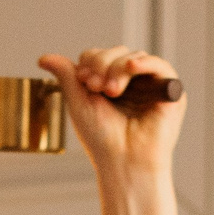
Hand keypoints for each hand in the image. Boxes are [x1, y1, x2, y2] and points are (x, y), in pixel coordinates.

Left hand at [37, 47, 183, 180]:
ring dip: (117, 68)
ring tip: (110, 91)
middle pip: (117, 52)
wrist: (123, 162)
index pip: (101, 55)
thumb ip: (67, 76)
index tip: (84, 82)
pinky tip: (132, 68)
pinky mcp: (170, 92)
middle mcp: (133, 82)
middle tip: (96, 87)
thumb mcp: (79, 102)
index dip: (91, 62)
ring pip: (133, 57)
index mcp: (112, 83)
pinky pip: (159, 66)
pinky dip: (145, 63)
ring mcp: (151, 86)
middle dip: (102, 64)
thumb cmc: (102, 139)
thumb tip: (43, 57)